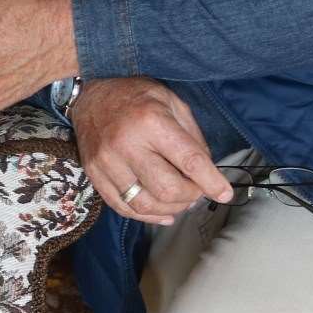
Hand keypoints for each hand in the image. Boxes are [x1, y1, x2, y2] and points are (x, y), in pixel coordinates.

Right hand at [69, 77, 233, 223]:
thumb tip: (206, 171)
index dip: (211, 182)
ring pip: (146, 204)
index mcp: (151, 121)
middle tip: (197, 189)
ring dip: (172, 209)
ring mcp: (107, 163)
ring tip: (181, 201)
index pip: (189, 161)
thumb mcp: (171, 101)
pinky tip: (162, 212)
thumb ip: (192, 135)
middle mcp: (127, 144)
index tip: (223, 193)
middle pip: (168, 189)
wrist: (88, 96)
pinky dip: (148, 216)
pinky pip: (124, 207)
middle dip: (191, 196)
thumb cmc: (134, 96)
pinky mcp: (94, 175)